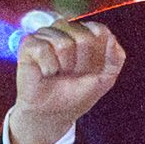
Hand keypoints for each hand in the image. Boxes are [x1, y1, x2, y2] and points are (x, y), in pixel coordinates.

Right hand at [9, 20, 125, 143]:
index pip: (99, 30)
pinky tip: (46, 73)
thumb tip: (112, 37)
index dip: (97, 55)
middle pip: (83, 36)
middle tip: (71, 74)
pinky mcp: (29, 44)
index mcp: (84, 33)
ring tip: (58, 74)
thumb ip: (115, 58)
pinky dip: (48, 67)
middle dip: (81, 63)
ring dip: (63, 66)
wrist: (55, 113)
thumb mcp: (105, 78)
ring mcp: (46, 35)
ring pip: (63, 43)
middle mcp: (65, 30)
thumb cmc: (77, 93)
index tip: (90, 70)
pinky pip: (43, 48)